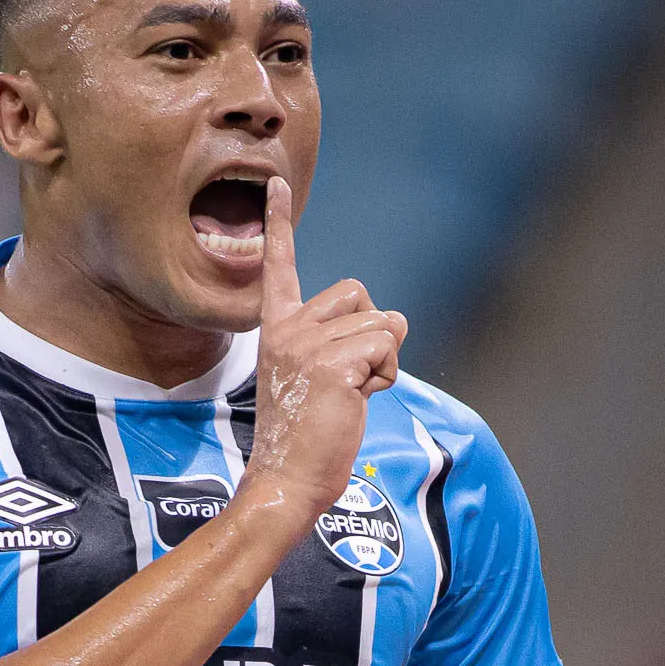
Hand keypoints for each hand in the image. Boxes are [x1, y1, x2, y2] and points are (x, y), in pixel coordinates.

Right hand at [247, 175, 407, 522]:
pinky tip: (356, 402)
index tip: (274, 185)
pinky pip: (386, 349)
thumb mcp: (315, 379)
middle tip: (346, 380)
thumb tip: (390, 326)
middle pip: (359, 294)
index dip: (278, 223)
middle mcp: (288, 327)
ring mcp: (308, 344)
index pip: (279, 265)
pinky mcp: (332, 364)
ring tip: (348, 396)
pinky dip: (385, 377)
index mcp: (277, 327)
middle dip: (371, 334)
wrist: (286, 480)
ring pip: (382, 324)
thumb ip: (339, 346)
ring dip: (382, 362)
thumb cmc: (306, 437)